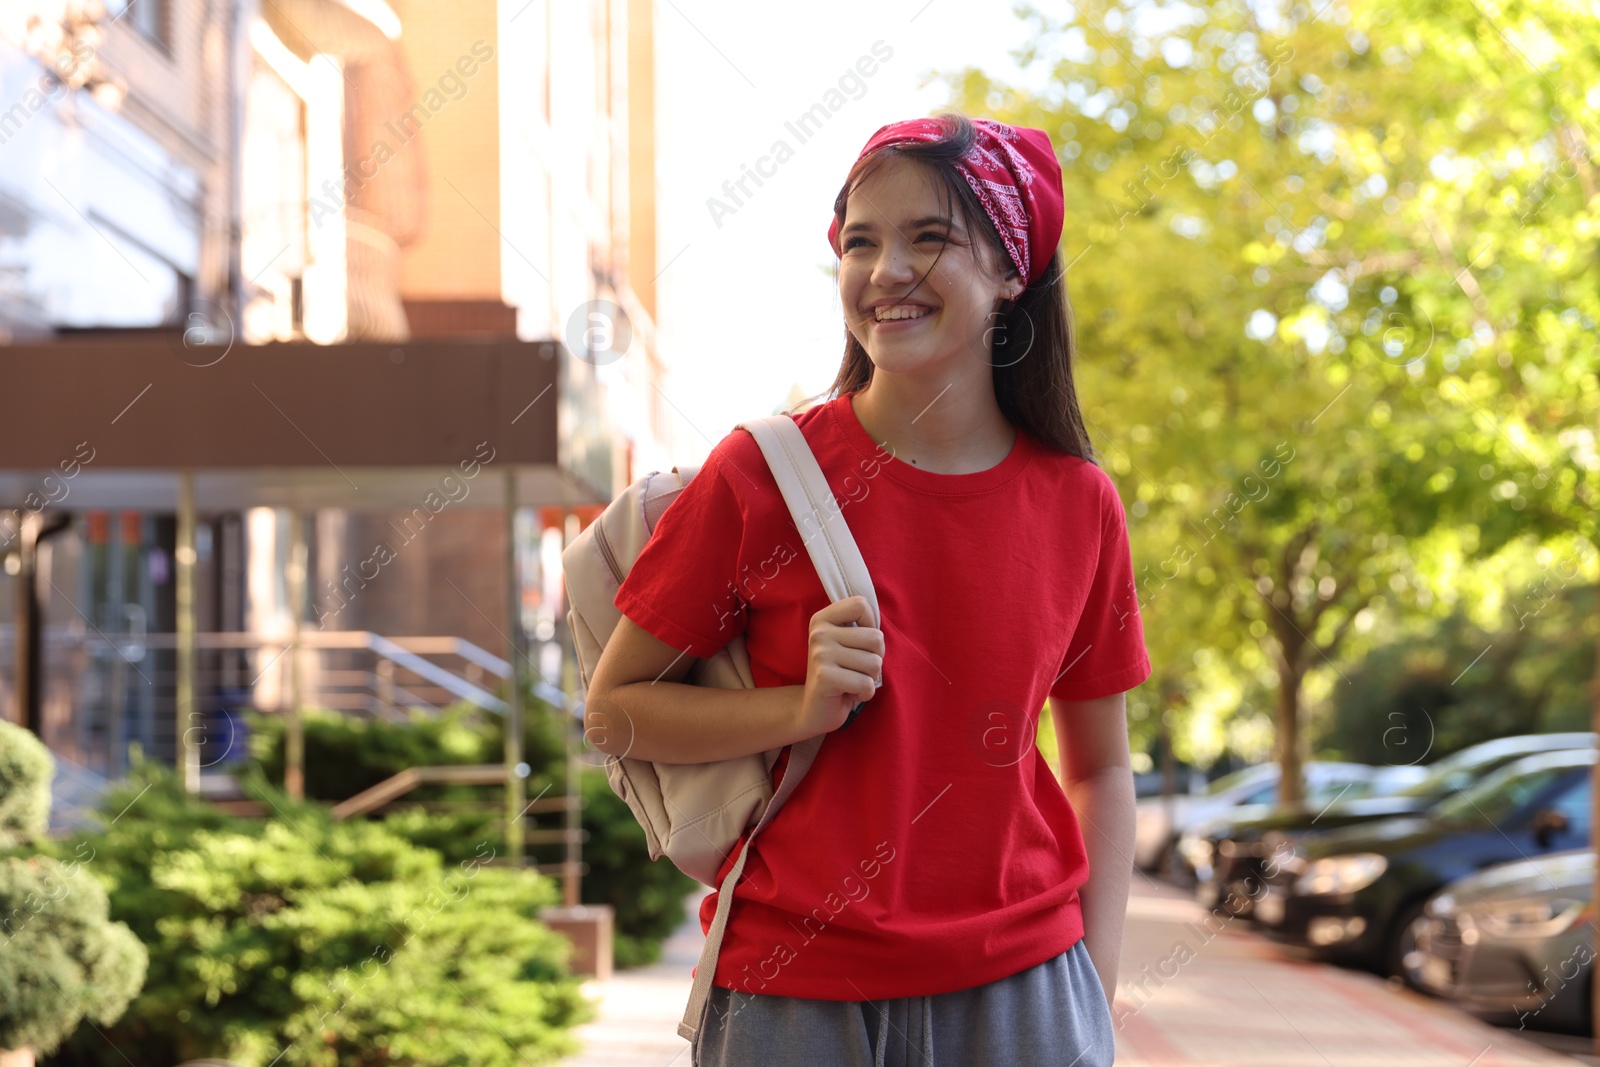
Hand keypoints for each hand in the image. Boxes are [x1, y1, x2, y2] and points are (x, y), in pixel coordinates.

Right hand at [795, 595, 883, 736]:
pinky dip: (864, 693)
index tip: (859, 643)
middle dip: (875, 658)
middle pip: (876, 637)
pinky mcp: (825, 677)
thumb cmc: (839, 673)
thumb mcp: (847, 643)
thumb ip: (861, 628)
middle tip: (856, 668)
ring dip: (869, 678)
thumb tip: (880, 623)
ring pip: (875, 663)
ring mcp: (820, 654)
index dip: (871, 626)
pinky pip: (866, 684)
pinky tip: (848, 693)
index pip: (860, 604)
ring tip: (851, 680)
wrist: (813, 709)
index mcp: (823, 619)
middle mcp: (819, 633)